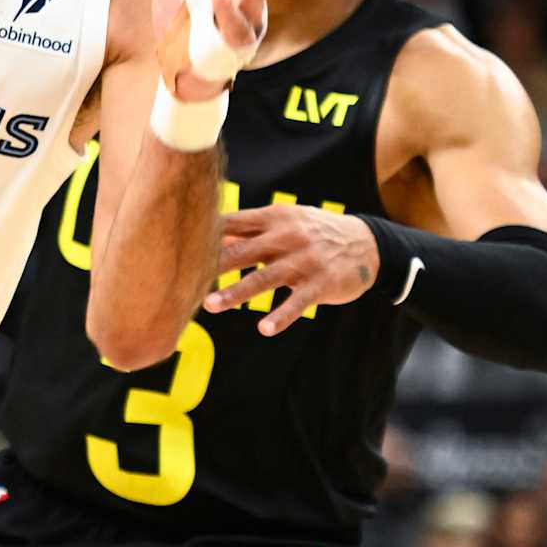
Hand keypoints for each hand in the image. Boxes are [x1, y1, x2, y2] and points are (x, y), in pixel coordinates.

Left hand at [202, 204, 380, 334]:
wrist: (367, 244)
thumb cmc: (313, 233)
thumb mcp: (285, 223)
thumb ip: (250, 230)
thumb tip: (211, 235)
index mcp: (275, 218)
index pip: (234, 223)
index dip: (207, 233)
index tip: (179, 243)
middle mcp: (287, 236)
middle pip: (243, 250)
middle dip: (214, 265)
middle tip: (185, 278)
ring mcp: (305, 260)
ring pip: (265, 278)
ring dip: (237, 292)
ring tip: (212, 305)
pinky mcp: (322, 283)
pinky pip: (297, 302)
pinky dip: (281, 315)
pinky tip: (264, 328)